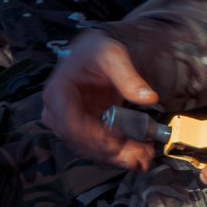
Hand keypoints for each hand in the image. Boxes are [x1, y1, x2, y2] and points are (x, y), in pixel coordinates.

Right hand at [41, 31, 157, 169]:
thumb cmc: (96, 50)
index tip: (116, 143)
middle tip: (138, 155)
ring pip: (90, 148)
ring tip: (143, 156)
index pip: (69, 124)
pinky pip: (97, 145)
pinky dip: (117, 151)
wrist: (93, 50)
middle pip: (80, 141)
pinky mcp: (83, 127)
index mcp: (58, 92)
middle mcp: (58, 111)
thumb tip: (148, 98)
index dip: (92, 137)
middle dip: (111, 151)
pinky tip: (137, 152)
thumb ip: (129, 78)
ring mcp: (70, 122)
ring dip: (117, 156)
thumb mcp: (113, 57)